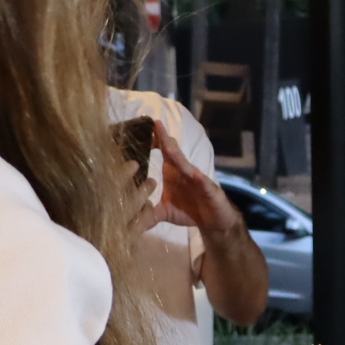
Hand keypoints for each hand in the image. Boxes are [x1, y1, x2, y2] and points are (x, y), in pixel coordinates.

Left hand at [141, 118, 242, 239]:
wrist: (214, 220)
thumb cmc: (190, 211)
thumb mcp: (166, 212)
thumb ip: (149, 212)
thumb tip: (130, 219)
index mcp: (173, 173)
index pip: (163, 152)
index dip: (153, 141)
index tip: (140, 132)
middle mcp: (184, 172)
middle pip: (174, 152)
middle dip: (165, 139)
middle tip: (155, 124)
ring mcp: (197, 180)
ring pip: (186, 165)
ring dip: (178, 155)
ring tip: (168, 144)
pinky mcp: (209, 190)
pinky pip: (203, 183)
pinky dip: (199, 179)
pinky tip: (195, 175)